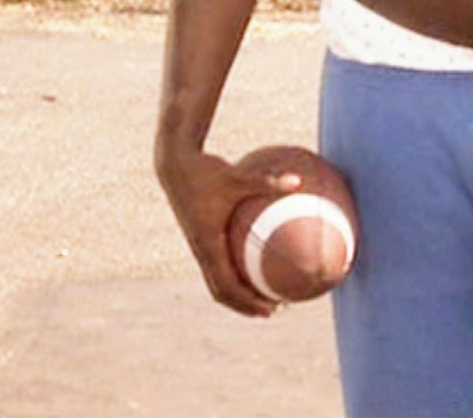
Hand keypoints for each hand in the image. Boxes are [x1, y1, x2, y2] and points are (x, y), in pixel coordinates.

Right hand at [157, 148, 301, 316]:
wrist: (174, 163)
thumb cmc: (206, 170)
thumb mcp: (239, 176)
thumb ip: (268, 182)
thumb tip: (299, 181)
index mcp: (208, 243)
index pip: (227, 285)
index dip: (248, 301)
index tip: (270, 308)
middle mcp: (201, 249)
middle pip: (221, 292)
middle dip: (245, 305)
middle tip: (273, 310)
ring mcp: (197, 245)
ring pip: (215, 281)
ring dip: (237, 293)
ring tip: (263, 295)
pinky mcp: (197, 236)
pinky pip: (214, 266)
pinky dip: (231, 274)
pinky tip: (250, 264)